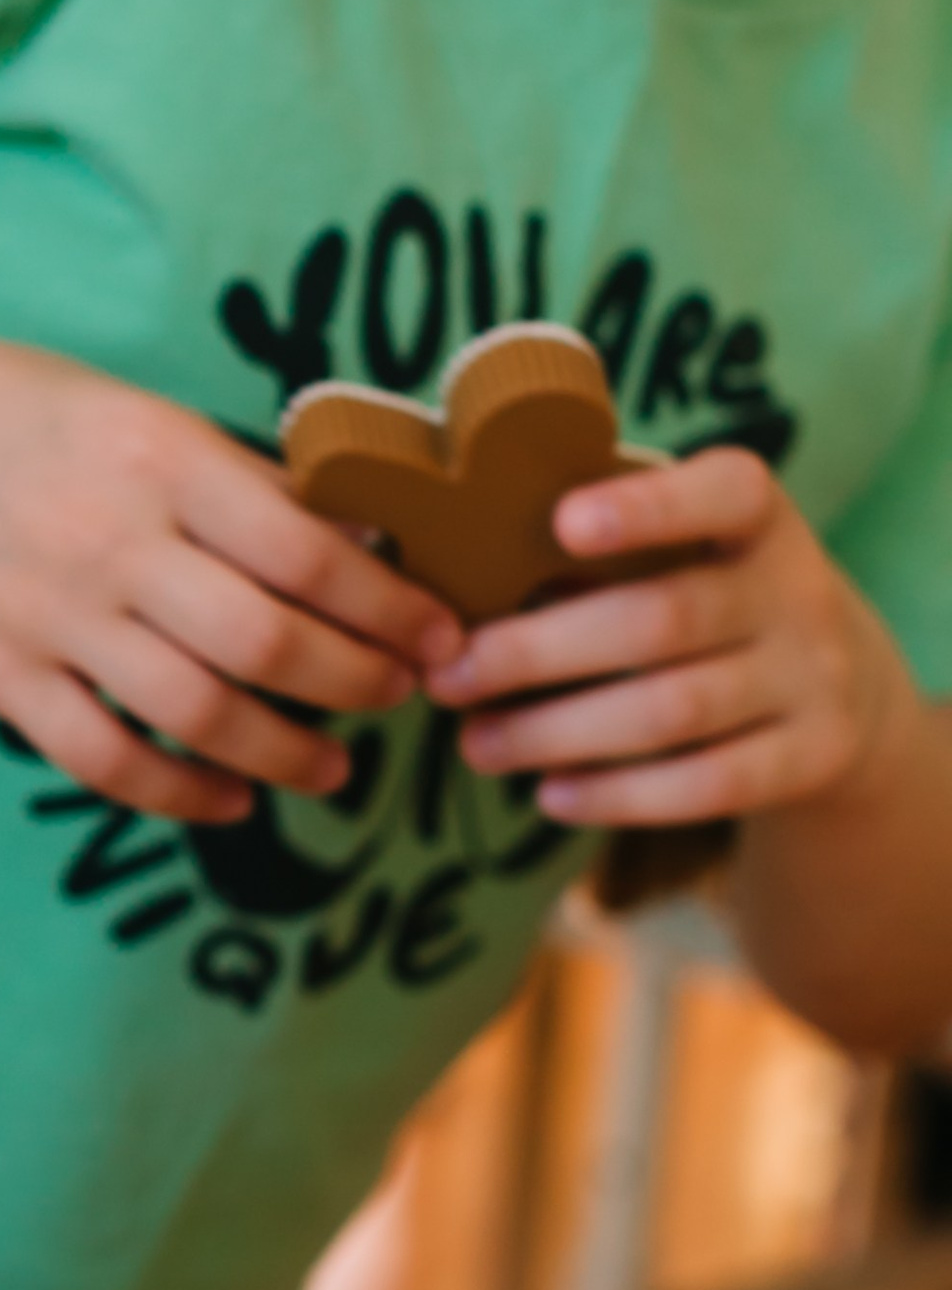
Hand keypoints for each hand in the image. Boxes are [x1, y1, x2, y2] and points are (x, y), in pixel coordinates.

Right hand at [0, 334, 457, 822]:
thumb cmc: (24, 411)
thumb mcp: (142, 415)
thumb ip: (239, 484)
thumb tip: (363, 545)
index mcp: (161, 457)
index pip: (310, 551)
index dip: (392, 606)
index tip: (438, 633)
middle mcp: (109, 538)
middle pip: (268, 642)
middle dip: (359, 682)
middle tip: (399, 694)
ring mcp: (48, 612)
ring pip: (197, 712)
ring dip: (287, 752)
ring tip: (333, 768)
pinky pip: (104, 758)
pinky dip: (180, 791)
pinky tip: (230, 797)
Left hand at [431, 447, 917, 826]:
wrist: (839, 687)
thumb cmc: (707, 598)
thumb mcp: (679, 554)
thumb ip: (594, 551)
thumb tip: (450, 580)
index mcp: (756, 515)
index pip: (721, 493)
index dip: (646, 506)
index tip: (563, 522)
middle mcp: (797, 588)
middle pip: (660, 619)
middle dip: (538, 652)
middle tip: (449, 677)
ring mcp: (815, 675)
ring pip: (672, 710)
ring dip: (557, 733)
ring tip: (476, 746)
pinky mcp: (816, 755)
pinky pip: (709, 784)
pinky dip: (619, 796)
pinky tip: (550, 796)